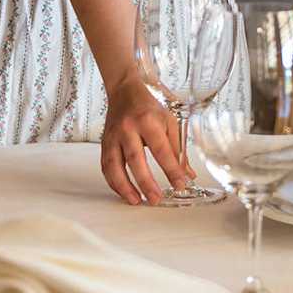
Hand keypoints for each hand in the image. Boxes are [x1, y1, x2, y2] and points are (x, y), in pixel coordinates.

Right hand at [99, 76, 193, 205]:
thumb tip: (187, 175)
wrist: (124, 91)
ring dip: (125, 186)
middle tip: (155, 199)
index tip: (180, 184)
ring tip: (136, 201)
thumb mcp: (169, 122)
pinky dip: (114, 182)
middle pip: (136, 159)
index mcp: (148, 120)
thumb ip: (178, 149)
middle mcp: (128, 128)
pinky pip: (106, 166)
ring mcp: (113, 136)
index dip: (171, 169)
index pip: (161, 150)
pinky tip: (124, 192)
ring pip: (114, 166)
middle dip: (146, 183)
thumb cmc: (149, 107)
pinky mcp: (104, 143)